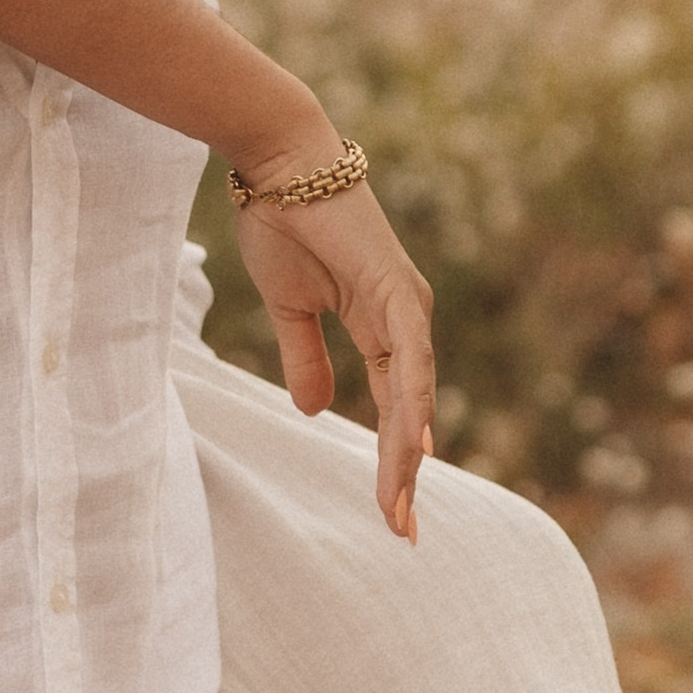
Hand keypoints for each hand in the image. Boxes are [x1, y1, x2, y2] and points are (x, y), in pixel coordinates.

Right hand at [232, 174, 436, 538]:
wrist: (277, 162)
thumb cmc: (283, 221)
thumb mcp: (289, 307)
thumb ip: (306, 357)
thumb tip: (314, 410)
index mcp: (384, 325)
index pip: (394, 406)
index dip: (389, 458)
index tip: (387, 513)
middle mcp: (407, 319)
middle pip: (411, 411)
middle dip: (402, 472)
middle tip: (401, 530)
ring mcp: (407, 304)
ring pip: (415, 394)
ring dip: (406, 450)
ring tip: (399, 503)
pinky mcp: (397, 289)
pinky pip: (409, 359)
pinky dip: (413, 402)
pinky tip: (415, 443)